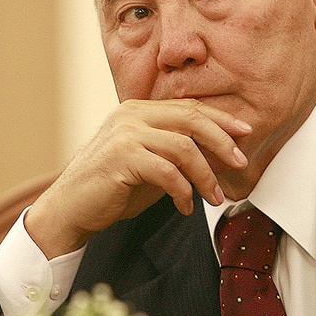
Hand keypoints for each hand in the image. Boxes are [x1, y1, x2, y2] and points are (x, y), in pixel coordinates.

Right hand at [24, 98, 251, 257]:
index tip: (245, 132)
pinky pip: (167, 172)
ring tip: (215, 196)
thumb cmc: (111, 187)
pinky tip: (185, 206)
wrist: (70, 208)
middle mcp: (131, 115)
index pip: (189, 107)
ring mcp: (125, 134)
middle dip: (222, 141)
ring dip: (206, 174)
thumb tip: (221, 153)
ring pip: (184, 147)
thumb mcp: (151, 164)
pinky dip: (183, 191)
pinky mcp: (121, 157)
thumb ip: (179, 153)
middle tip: (241, 163)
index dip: (220, 118)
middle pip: (191, 119)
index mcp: (138, 110)